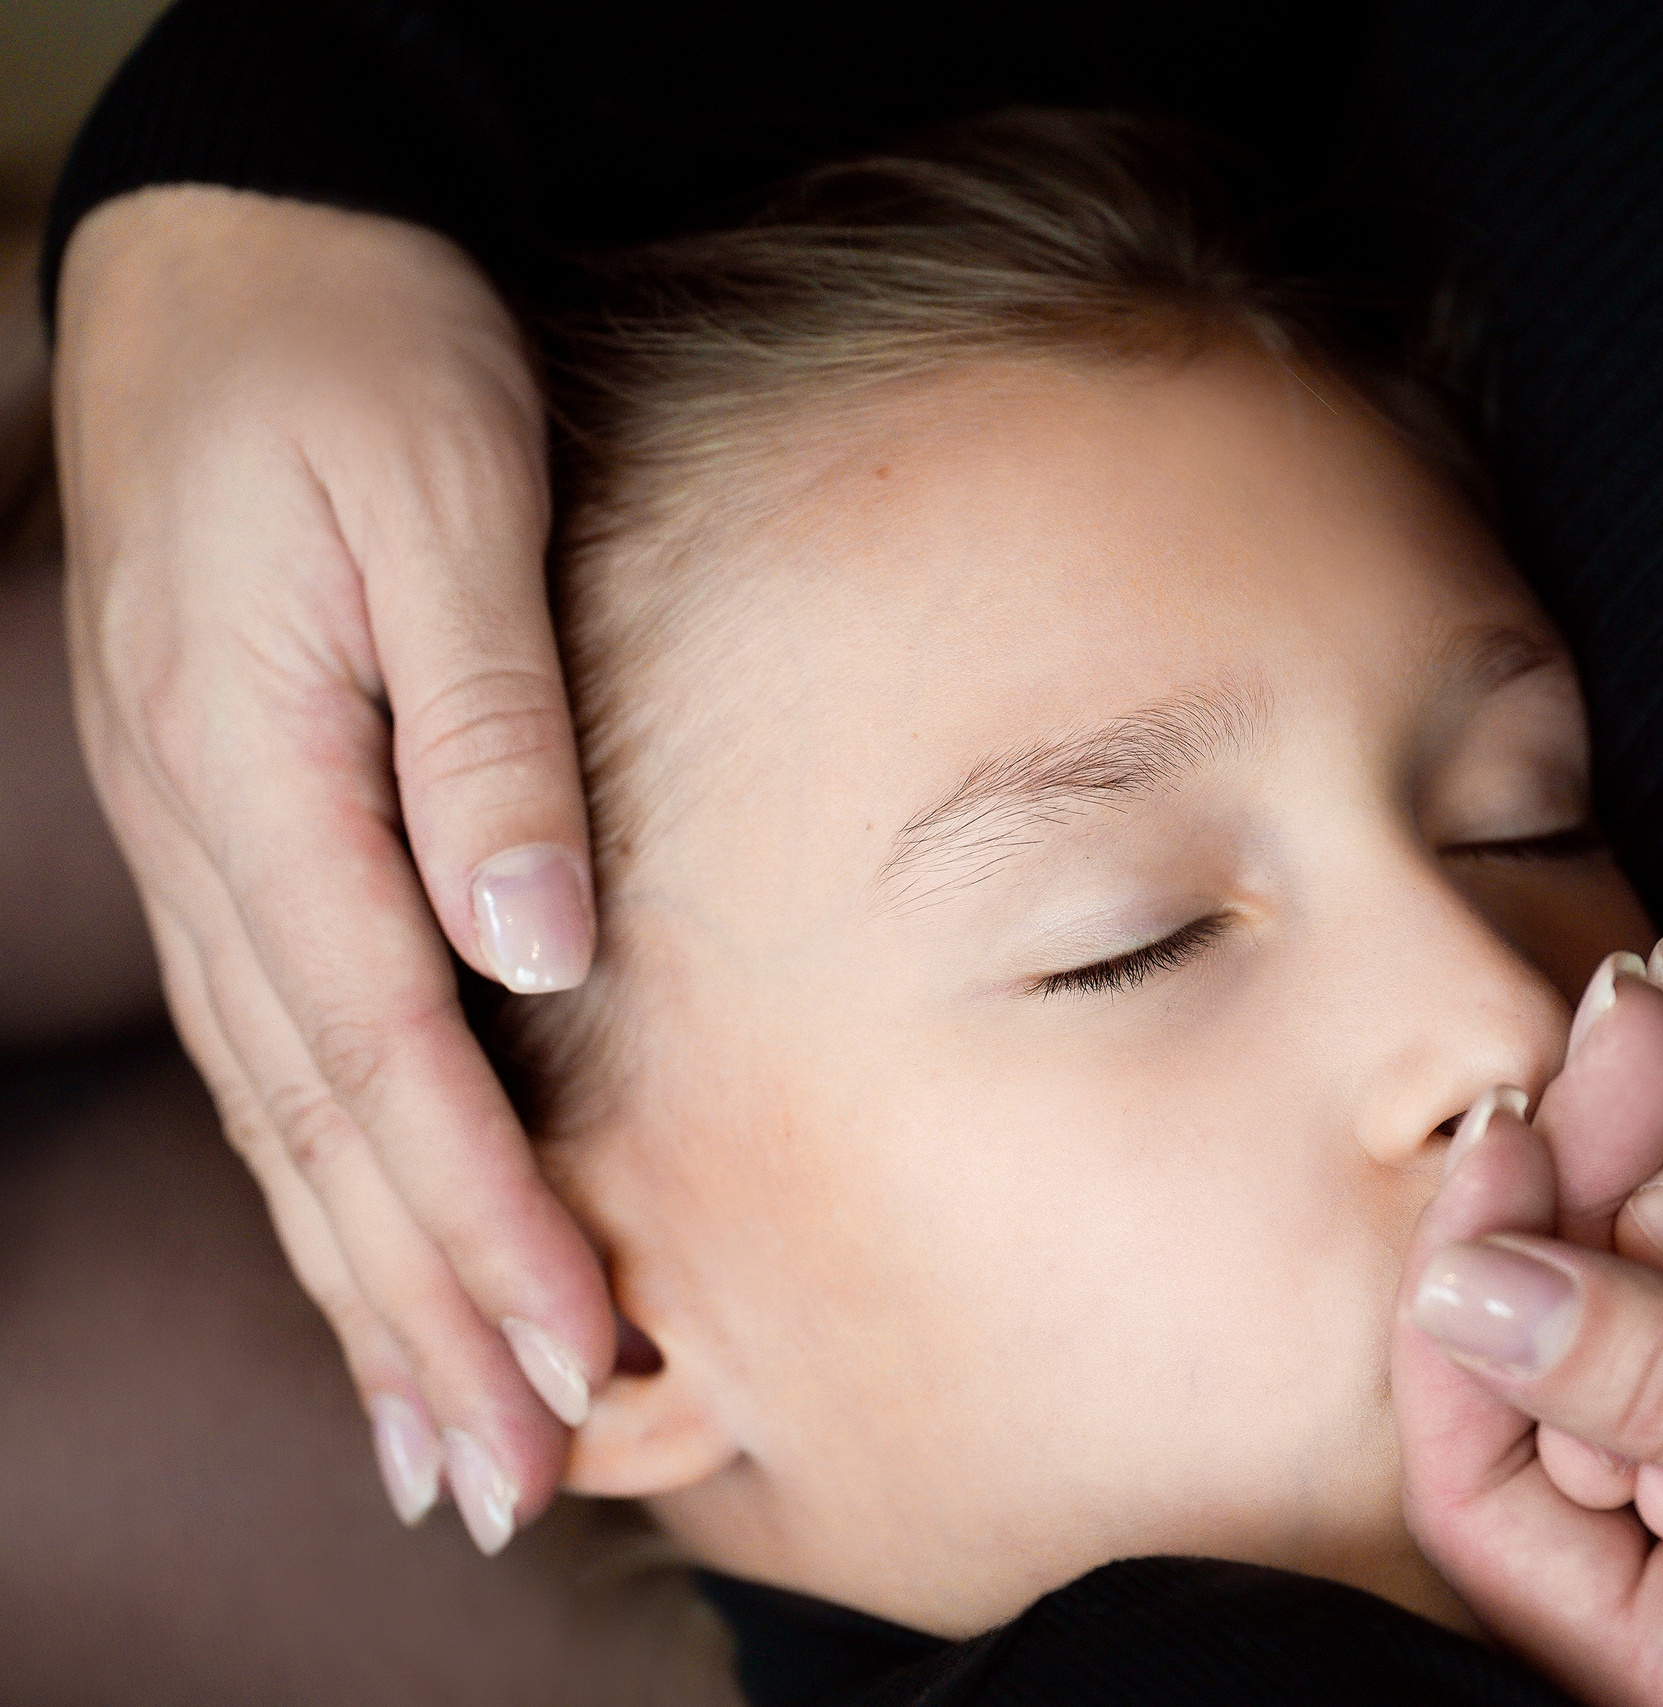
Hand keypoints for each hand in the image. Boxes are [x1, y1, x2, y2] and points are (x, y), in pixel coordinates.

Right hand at [53, 186, 610, 1550]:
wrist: (239, 250)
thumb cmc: (356, 356)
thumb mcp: (439, 508)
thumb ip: (484, 734)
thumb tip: (539, 956)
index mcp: (262, 774)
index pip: (385, 1058)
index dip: (478, 1223)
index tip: (573, 1360)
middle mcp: (216, 842)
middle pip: (319, 1131)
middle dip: (418, 1315)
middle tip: (503, 1483)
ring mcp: (207, 844)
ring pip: (283, 1116)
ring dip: (361, 1287)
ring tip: (436, 1445)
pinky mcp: (234, 828)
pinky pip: (274, 1045)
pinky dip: (323, 1178)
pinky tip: (366, 1261)